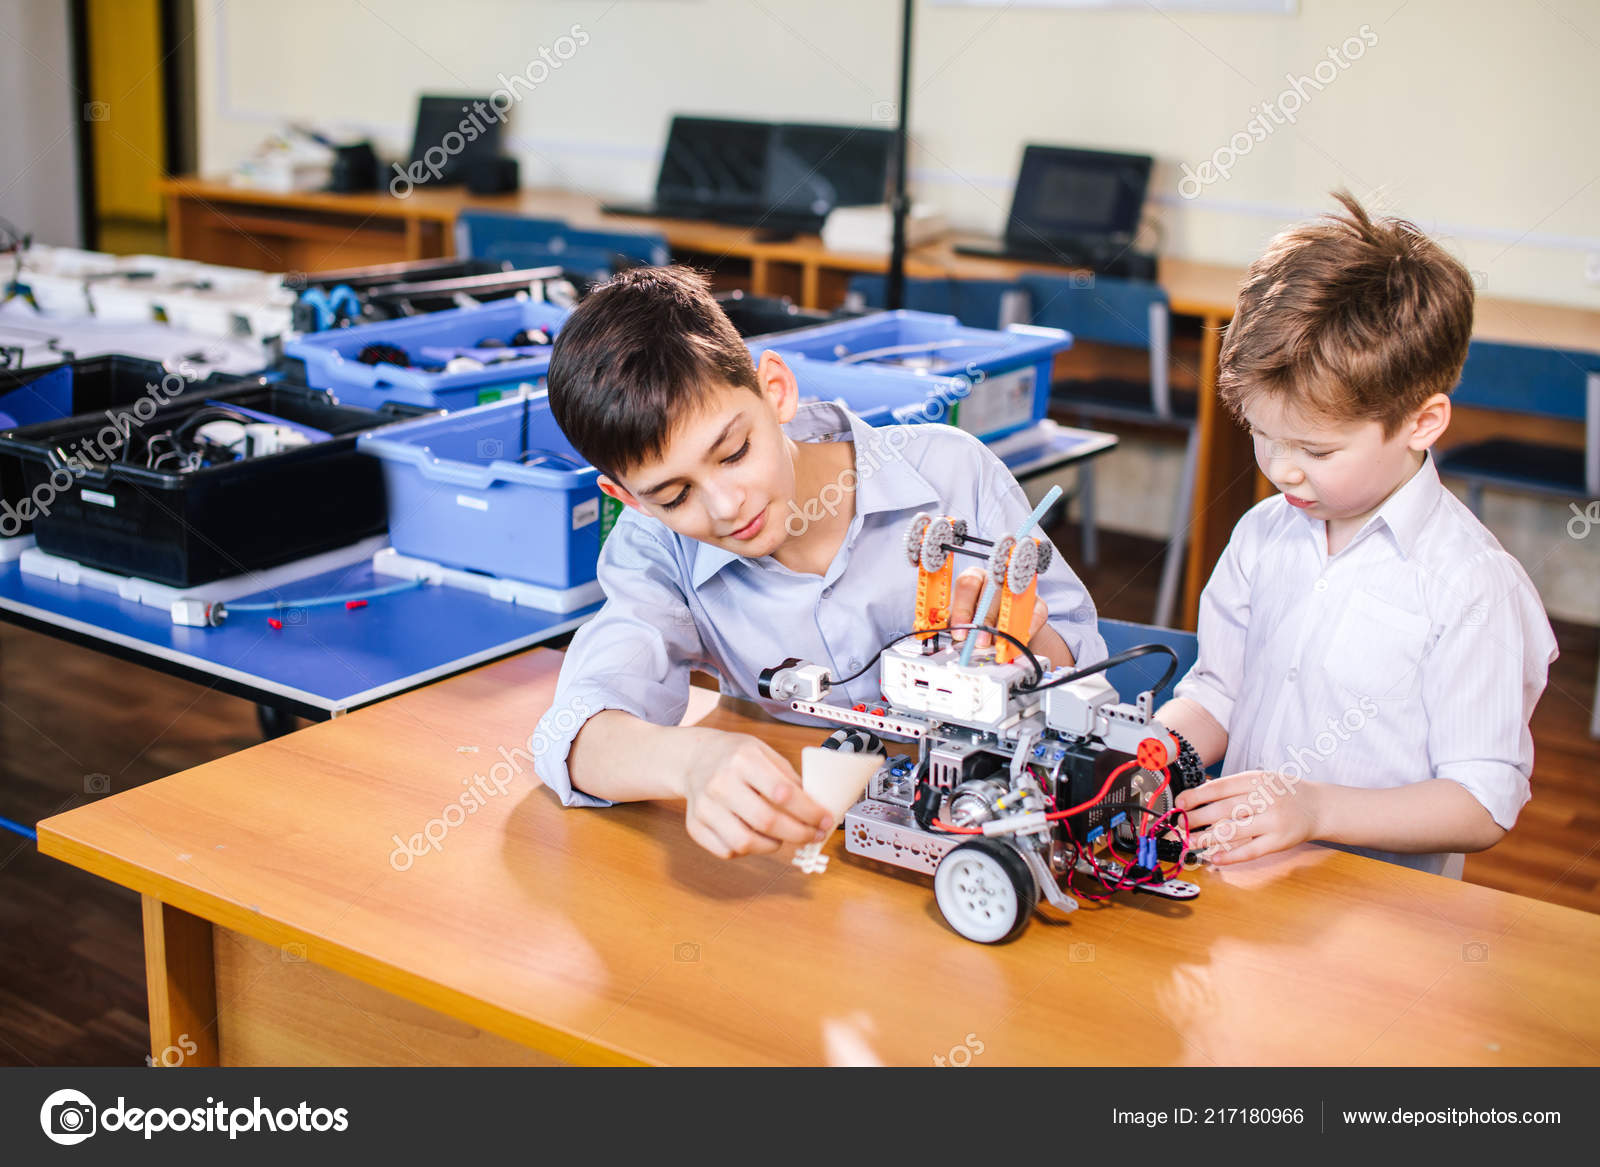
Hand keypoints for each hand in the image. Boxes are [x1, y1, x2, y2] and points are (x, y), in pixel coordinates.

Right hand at [679, 731, 834, 858]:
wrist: (694, 759)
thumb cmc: (734, 756)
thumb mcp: (764, 752)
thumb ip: (788, 778)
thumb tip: (815, 807)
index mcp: (743, 759)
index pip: (784, 793)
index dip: (810, 812)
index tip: (825, 821)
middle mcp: (721, 783)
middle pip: (767, 821)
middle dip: (799, 834)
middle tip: (813, 835)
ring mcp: (705, 807)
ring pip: (745, 843)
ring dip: (773, 846)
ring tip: (782, 837)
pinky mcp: (695, 826)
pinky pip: (727, 851)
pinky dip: (747, 851)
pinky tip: (755, 837)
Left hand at [948, 566, 1048, 648]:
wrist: (1005, 631)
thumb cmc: (979, 622)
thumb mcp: (965, 621)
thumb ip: (959, 626)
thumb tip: (956, 639)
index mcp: (974, 578)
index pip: (967, 584)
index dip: (962, 609)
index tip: (960, 632)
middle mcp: (997, 579)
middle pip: (991, 591)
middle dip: (984, 619)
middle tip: (980, 642)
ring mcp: (1019, 589)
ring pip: (1013, 602)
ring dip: (1005, 625)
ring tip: (998, 644)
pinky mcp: (1037, 602)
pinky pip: (1036, 613)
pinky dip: (1028, 628)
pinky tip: (1019, 639)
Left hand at [1173, 770, 1322, 865]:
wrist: (1319, 806)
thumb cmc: (1283, 793)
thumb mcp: (1260, 780)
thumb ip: (1233, 788)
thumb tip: (1196, 797)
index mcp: (1257, 780)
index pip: (1219, 787)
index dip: (1196, 796)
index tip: (1179, 803)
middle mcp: (1265, 798)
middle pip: (1223, 809)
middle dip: (1197, 818)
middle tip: (1180, 824)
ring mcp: (1273, 821)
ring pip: (1234, 831)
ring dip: (1207, 838)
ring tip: (1190, 842)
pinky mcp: (1280, 841)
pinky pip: (1251, 850)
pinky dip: (1230, 856)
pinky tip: (1214, 858)